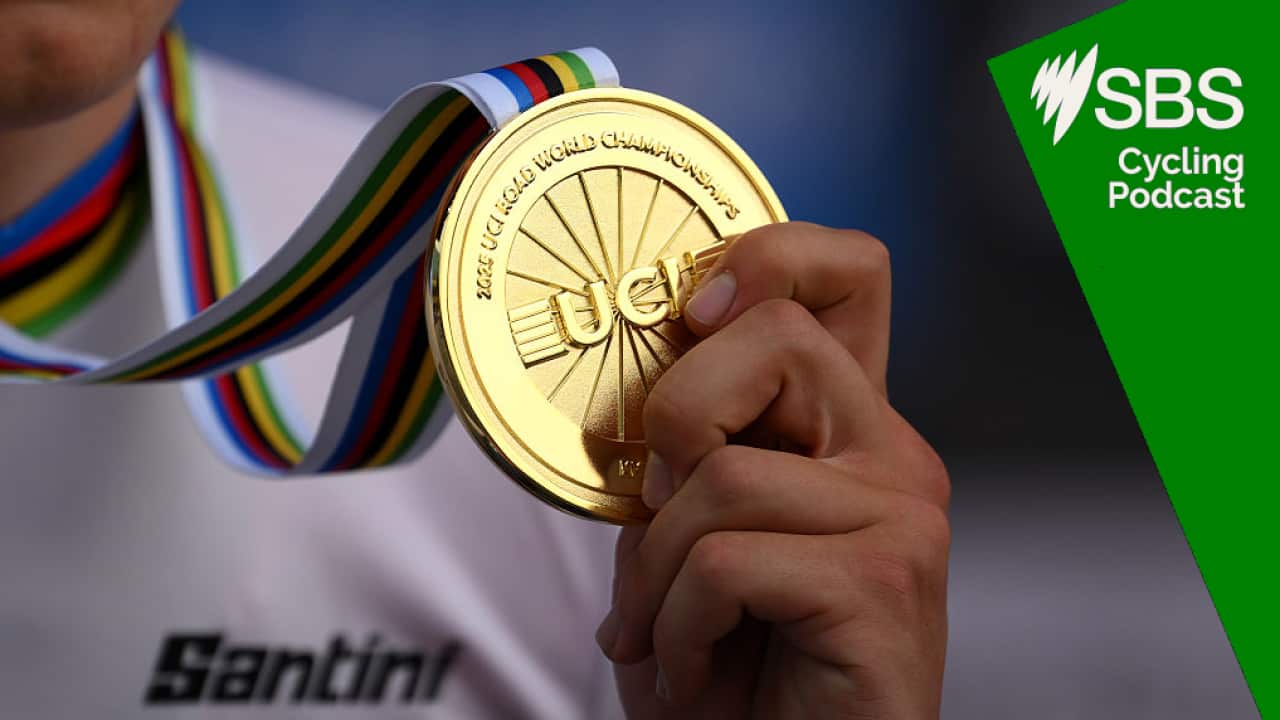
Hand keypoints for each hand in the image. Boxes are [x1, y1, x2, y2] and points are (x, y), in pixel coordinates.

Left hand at [596, 222, 949, 718]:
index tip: (694, 310)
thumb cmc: (738, 664)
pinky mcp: (883, 583)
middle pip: (776, 338)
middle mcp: (891, 454)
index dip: (771, 255)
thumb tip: (648, 416)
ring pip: (725, 474)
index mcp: (847, 430)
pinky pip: (725, 562)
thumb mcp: (692, 539)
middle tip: (656, 509)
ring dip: (652, 570)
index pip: (849, 275)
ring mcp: (900, 515)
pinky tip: (695, 670)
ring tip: (658, 630)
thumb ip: (688, 461)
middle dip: (674, 420)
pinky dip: (677, 628)